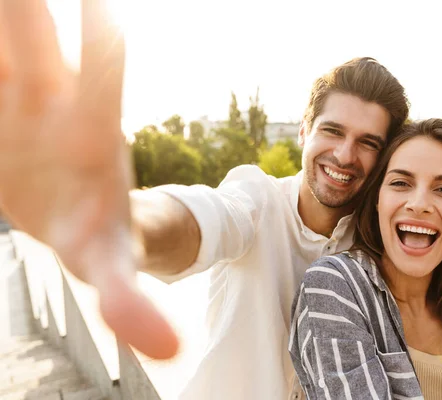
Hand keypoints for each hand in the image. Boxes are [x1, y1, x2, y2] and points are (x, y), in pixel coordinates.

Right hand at [0, 0, 177, 357]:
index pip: (103, 73)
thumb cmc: (99, 232)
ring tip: (1, 10)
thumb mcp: (111, 267)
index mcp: (94, 133)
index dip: (100, 38)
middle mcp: (55, 100)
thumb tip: (167, 352)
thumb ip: (129, 303)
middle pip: (35, 34)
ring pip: (3, 41)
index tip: (101, 7)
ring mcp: (16, 94)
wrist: (73, 215)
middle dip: (22, 11)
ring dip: (0, 26)